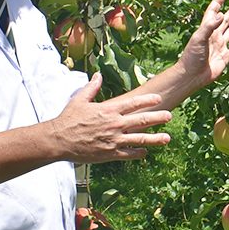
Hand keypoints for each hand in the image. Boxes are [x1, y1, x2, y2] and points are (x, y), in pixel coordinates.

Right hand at [40, 73, 171, 162]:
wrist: (59, 140)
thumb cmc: (68, 119)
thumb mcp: (79, 100)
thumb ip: (92, 87)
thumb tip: (98, 75)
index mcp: (108, 110)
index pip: (133, 103)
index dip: (148, 100)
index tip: (159, 99)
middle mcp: (114, 124)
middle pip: (142, 120)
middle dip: (158, 118)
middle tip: (169, 116)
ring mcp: (114, 140)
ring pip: (140, 139)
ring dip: (155, 138)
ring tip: (167, 138)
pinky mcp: (110, 154)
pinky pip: (128, 154)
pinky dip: (138, 153)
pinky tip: (146, 152)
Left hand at [172, 0, 228, 90]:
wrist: (193, 75)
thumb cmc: (192, 56)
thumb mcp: (199, 38)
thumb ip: (210, 26)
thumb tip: (222, 15)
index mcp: (206, 30)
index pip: (213, 13)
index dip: (217, 3)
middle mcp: (214, 36)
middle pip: (224, 22)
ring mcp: (220, 46)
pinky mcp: (225, 57)